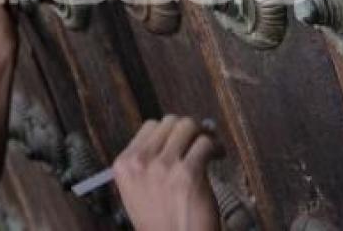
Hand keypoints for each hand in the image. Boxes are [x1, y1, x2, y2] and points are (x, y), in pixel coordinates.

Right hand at [114, 116, 221, 230]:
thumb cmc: (159, 224)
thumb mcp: (136, 191)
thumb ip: (146, 162)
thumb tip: (177, 136)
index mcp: (124, 164)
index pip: (149, 127)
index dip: (170, 132)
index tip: (183, 142)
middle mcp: (140, 161)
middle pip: (169, 122)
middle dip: (188, 129)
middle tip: (200, 142)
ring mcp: (163, 166)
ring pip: (188, 126)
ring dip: (204, 134)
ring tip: (212, 148)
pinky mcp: (188, 174)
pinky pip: (205, 144)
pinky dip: (216, 147)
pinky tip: (218, 157)